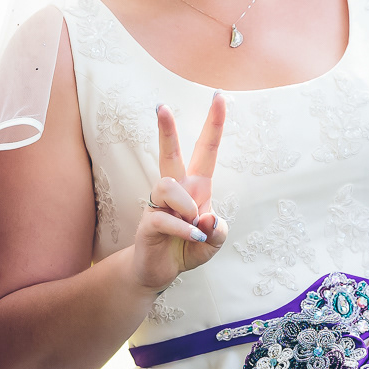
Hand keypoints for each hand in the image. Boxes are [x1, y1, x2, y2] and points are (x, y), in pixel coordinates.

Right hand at [128, 96, 229, 292]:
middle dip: (167, 130)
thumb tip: (208, 217)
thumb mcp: (212, 242)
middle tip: (161, 106)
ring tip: (193, 222)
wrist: (159, 272)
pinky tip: (192, 236)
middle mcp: (177, 191)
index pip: (205, 150)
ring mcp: (159, 206)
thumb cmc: (186, 248)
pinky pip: (164, 218)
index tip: (220, 96)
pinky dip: (182, 229)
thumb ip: (218, 232)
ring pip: (166, 185)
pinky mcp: (149, 223)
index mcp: (196, 188)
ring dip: (185, 204)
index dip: (214, 125)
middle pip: (170, 154)